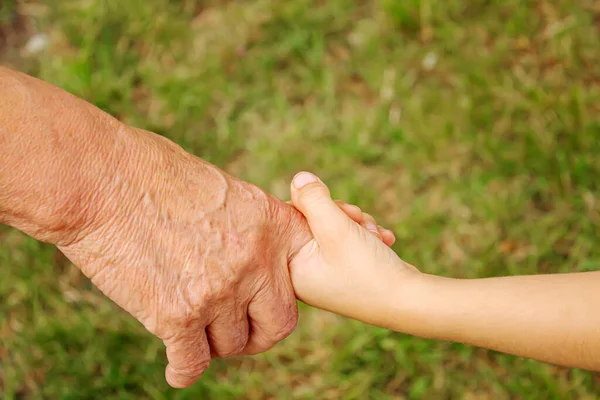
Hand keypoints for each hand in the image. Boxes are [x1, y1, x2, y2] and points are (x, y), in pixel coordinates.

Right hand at [57, 127, 311, 387]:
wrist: (101, 178)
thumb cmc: (156, 173)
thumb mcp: (225, 190)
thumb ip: (251, 230)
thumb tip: (261, 262)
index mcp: (273, 224)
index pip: (303, 278)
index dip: (283, 295)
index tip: (264, 300)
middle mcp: (256, 261)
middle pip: (279, 324)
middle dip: (258, 335)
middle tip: (236, 332)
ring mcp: (220, 291)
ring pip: (232, 345)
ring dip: (214, 343)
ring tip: (195, 331)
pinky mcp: (178, 316)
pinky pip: (192, 364)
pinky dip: (184, 370)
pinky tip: (177, 367)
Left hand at [288, 172, 419, 322]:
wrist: (409, 301)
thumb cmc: (367, 269)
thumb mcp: (336, 227)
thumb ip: (313, 199)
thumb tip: (298, 178)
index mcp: (292, 269)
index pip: (288, 221)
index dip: (313, 206)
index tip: (337, 210)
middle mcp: (304, 275)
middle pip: (313, 222)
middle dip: (342, 215)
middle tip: (359, 220)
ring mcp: (325, 275)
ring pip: (335, 228)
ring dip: (358, 223)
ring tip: (375, 234)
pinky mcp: (345, 272)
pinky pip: (348, 241)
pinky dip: (366, 236)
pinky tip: (383, 240)